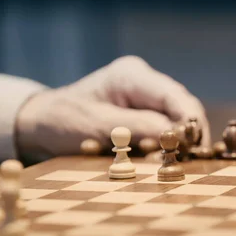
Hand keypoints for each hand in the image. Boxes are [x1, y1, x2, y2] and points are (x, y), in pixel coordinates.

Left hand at [14, 56, 209, 157]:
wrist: (41, 123)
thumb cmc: (63, 122)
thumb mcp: (98, 127)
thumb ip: (138, 128)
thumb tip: (176, 135)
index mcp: (131, 76)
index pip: (174, 96)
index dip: (189, 121)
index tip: (193, 147)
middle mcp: (142, 80)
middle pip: (180, 105)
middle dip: (187, 132)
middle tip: (189, 159)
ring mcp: (143, 93)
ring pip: (175, 116)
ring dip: (178, 138)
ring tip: (177, 160)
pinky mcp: (141, 108)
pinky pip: (164, 123)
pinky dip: (167, 140)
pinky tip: (166, 156)